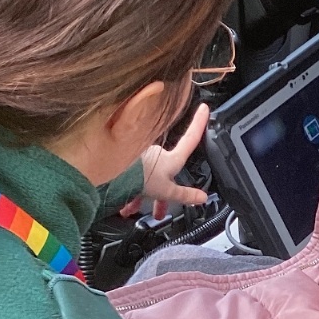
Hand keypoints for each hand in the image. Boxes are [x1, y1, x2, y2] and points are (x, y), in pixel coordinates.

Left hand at [128, 104, 209, 218]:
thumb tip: (203, 197)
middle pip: (166, 172)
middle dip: (163, 192)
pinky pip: (132, 179)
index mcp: (171, 159)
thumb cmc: (140, 177)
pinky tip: (124, 207)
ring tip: (135, 210)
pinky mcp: (128, 162)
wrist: (113, 173)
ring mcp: (143, 157)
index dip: (200, 124)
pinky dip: (129, 193)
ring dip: (143, 196)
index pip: (191, 139)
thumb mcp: (166, 191)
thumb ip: (184, 194)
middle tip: (160, 211)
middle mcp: (158, 154)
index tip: (205, 107)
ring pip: (147, 177)